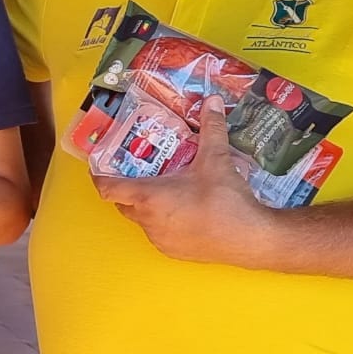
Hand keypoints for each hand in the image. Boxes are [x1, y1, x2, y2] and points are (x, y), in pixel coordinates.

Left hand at [92, 97, 273, 262]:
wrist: (252, 239)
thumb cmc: (226, 201)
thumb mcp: (217, 159)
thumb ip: (211, 128)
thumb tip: (210, 101)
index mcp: (148, 197)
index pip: (108, 188)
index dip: (100, 176)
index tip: (100, 166)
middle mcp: (147, 221)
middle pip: (122, 203)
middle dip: (126, 187)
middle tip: (140, 169)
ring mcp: (160, 239)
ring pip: (141, 219)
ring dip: (146, 205)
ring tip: (163, 185)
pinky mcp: (174, 252)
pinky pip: (158, 233)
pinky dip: (162, 220)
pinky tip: (183, 208)